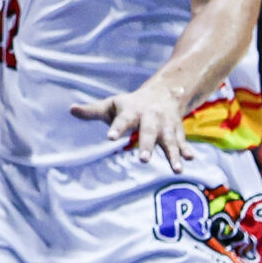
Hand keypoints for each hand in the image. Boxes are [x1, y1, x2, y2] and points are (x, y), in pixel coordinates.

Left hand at [71, 84, 191, 170]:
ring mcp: (165, 125)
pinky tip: (190, 160)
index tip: (110, 137)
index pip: (122, 120)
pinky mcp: (177, 131)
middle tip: (143, 160)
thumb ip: (93, 111)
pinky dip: (186, 151)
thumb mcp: (112, 105)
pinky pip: (183, 142)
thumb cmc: (130, 104)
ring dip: (173, 154)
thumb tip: (71, 110)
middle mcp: (150, 118)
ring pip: (169, 140)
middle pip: (148, 132)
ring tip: (177, 169)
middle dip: (147, 145)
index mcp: (131, 111)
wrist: (164, 93)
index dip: (116, 128)